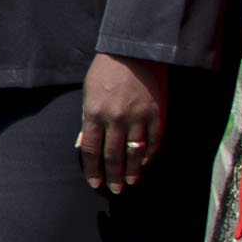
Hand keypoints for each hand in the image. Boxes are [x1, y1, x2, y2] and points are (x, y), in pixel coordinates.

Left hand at [76, 52, 167, 195]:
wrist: (134, 51)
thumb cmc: (105, 72)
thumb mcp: (88, 93)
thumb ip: (87, 121)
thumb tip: (84, 146)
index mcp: (94, 113)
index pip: (92, 151)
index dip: (93, 170)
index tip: (94, 183)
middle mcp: (116, 118)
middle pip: (113, 156)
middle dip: (113, 176)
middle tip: (115, 191)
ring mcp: (138, 116)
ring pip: (135, 152)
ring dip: (132, 171)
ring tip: (130, 183)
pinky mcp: (157, 113)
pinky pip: (154, 140)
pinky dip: (149, 154)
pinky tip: (144, 163)